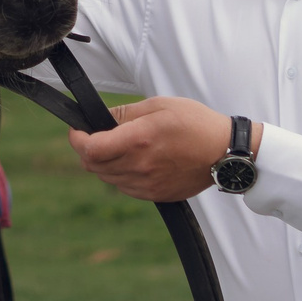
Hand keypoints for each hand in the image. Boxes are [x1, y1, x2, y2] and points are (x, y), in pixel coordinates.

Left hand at [68, 96, 245, 201]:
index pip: (90, 149)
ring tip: (121, 148)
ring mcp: (147, 184)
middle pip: (94, 166)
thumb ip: (124, 114)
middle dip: (89, 150)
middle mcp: (139, 166)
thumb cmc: (195, 123)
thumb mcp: (158, 106)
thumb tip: (99, 119)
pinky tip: (135, 161)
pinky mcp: (156, 195)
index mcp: (138, 140)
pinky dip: (121, 175)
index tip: (77, 131)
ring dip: (105, 164)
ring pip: (108, 178)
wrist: (224, 152)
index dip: (77, 140)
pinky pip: (125, 188)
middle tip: (97, 137)